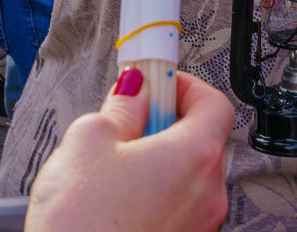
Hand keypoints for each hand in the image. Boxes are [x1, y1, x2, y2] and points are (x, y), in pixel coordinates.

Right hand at [27, 68, 234, 231]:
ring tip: (112, 167)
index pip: (215, 102)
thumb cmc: (81, 224)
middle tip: (129, 120)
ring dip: (157, 163)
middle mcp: (207, 194)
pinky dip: (153, 196)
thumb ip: (120, 108)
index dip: (184, 84)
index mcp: (195, 156)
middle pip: (202, 140)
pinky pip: (175, 208)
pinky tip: (114, 200)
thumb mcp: (89, 140)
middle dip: (166, 124)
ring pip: (186, 178)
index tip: (157, 80)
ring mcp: (197, 226)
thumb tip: (133, 92)